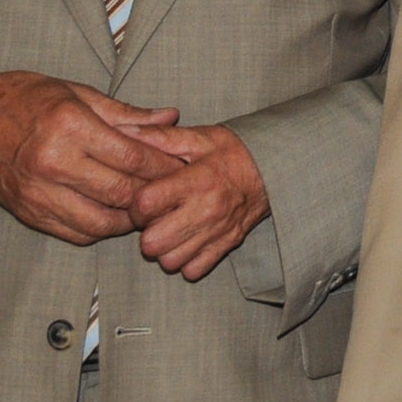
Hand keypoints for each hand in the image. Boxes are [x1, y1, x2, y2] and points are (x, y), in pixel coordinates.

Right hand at [0, 71, 180, 244]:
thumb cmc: (27, 100)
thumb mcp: (77, 93)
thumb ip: (125, 113)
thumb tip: (169, 117)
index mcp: (69, 126)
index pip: (130, 156)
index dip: (161, 165)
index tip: (180, 167)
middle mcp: (53, 163)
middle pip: (119, 192)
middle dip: (152, 195)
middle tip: (172, 192)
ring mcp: (39, 193)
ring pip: (100, 222)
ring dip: (129, 219)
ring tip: (146, 206)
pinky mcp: (29, 213)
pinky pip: (76, 233)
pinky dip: (102, 229)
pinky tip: (115, 215)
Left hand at [127, 121, 271, 280]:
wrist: (275, 169)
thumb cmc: (233, 152)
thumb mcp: (199, 137)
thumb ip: (160, 136)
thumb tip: (125, 130)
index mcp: (196, 181)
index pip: (146, 205)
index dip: (135, 203)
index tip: (143, 197)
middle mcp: (206, 210)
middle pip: (152, 242)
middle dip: (146, 231)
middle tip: (155, 216)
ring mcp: (216, 232)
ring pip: (169, 261)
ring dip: (164, 248)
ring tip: (170, 228)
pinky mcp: (226, 246)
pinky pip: (192, 271)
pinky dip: (185, 260)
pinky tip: (186, 241)